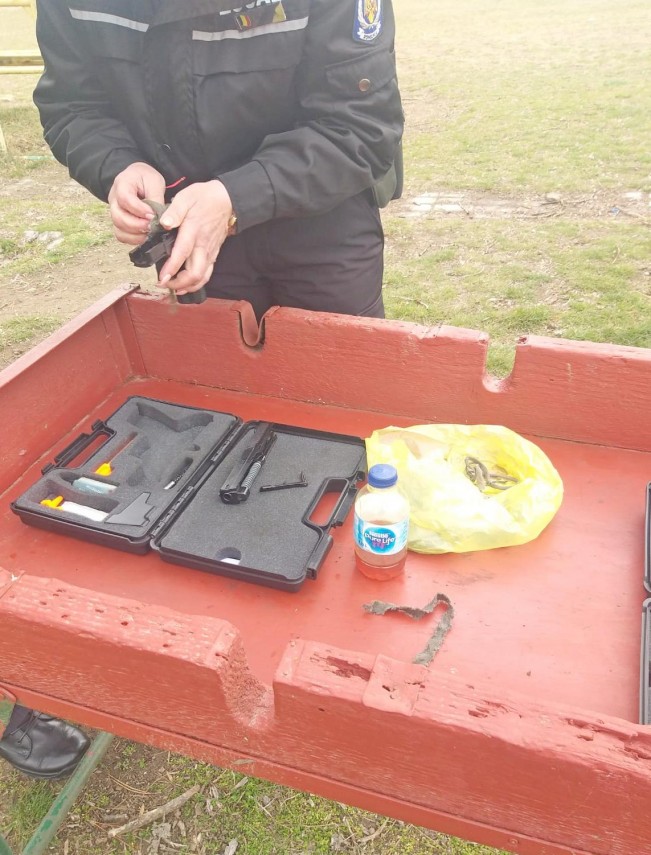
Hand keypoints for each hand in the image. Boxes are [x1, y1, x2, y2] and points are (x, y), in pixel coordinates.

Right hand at [108, 162, 165, 245]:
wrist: (138, 180)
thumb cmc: (146, 179)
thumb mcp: (154, 182)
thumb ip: (156, 198)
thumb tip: (160, 218)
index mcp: (122, 185)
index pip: (125, 199)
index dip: (139, 210)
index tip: (153, 215)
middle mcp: (114, 200)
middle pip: (118, 217)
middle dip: (137, 225)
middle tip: (152, 226)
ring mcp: (115, 213)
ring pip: (119, 229)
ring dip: (136, 235)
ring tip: (151, 232)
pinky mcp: (119, 223)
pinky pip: (121, 236)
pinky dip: (133, 239)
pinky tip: (146, 236)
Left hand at [156, 180, 233, 294]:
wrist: (227, 200)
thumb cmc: (204, 198)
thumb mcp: (186, 197)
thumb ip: (174, 211)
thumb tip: (164, 223)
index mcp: (193, 231)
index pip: (182, 254)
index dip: (171, 269)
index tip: (161, 278)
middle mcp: (203, 246)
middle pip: (195, 274)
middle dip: (179, 284)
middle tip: (163, 284)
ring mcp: (210, 252)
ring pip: (202, 278)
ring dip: (188, 287)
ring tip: (173, 288)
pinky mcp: (213, 254)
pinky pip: (206, 274)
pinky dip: (196, 283)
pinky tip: (186, 284)